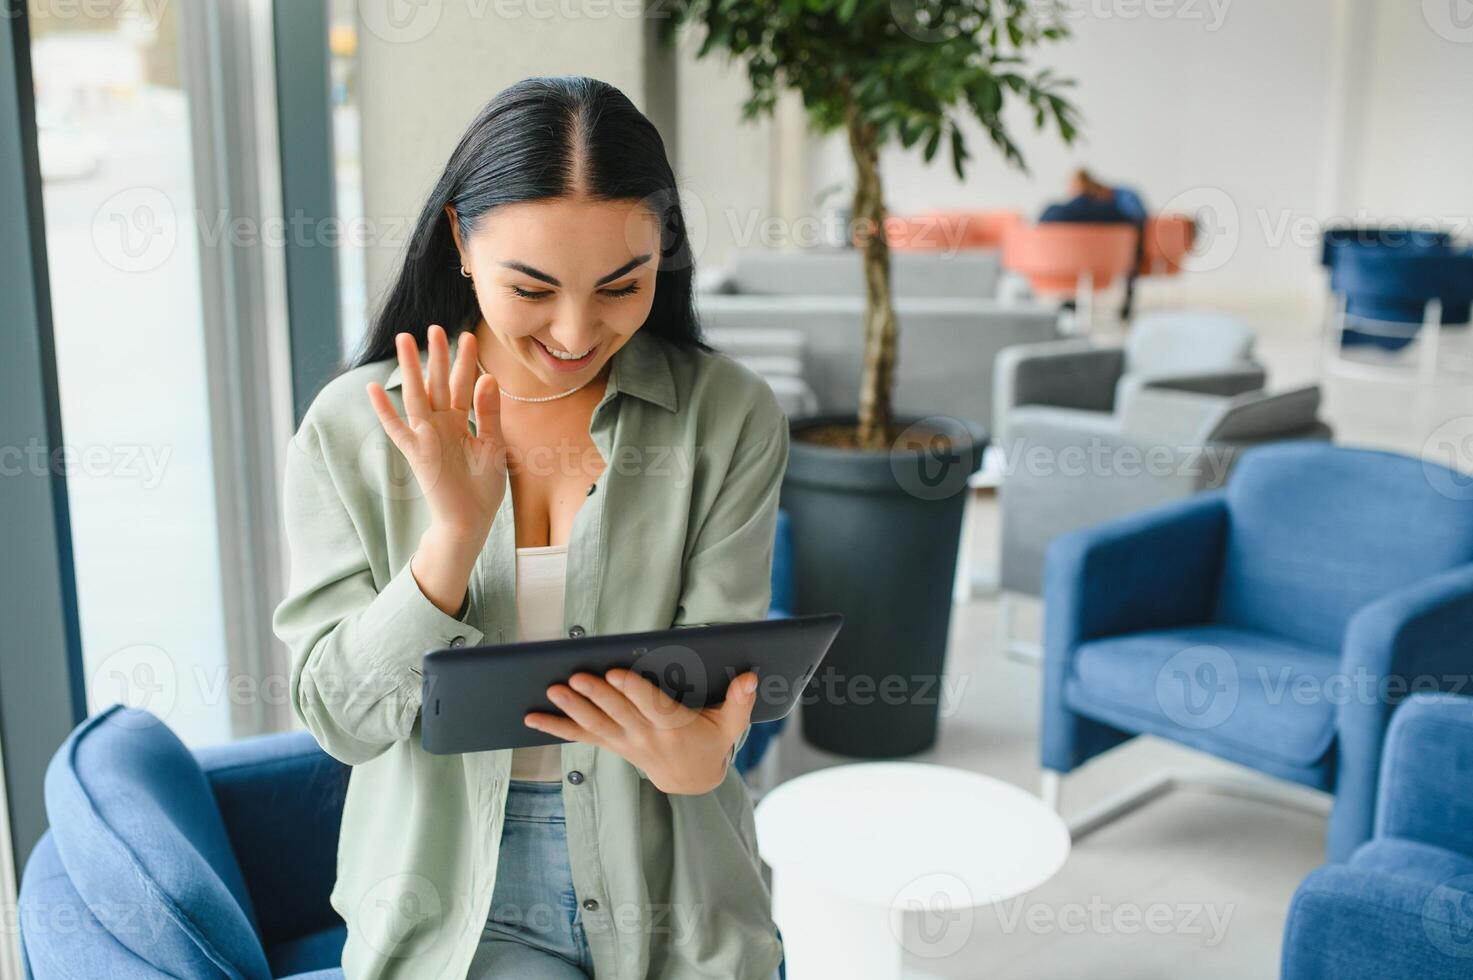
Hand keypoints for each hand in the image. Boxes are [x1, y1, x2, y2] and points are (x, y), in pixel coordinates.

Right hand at [366, 325, 505, 542]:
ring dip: (410, 369)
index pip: (464, 385)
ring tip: (404, 339)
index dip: (466, 362)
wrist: (470, 520)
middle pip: (438, 383)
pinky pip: (397, 429)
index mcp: (462, 423)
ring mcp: (426, 437)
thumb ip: (490, 413)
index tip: (469, 337)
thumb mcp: (494, 445)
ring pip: (416, 395)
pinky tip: (372, 388)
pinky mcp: (415, 453)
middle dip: (437, 356)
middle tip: (436, 327)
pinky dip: (384, 411)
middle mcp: (442, 425)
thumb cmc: (483, 488)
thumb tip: (489, 377)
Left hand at [525, 668, 759, 794]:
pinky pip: (581, 737)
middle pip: (617, 713)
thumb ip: (741, 701)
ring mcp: (625, 743)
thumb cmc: (711, 743)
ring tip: (553, 690)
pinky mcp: (612, 745)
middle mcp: (645, 737)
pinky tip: (532, 718)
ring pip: (596, 724)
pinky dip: (556, 728)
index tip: (616, 672)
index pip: (650, 706)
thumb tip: (751, 677)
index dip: (632, 690)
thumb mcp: (732, 726)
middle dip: (595, 695)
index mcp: (673, 727)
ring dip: (572, 708)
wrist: (692, 780)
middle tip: (574, 677)